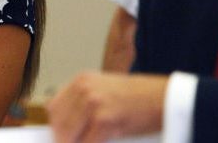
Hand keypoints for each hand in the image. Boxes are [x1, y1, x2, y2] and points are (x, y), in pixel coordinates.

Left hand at [46, 71, 167, 142]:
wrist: (164, 97)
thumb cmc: (139, 97)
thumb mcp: (104, 90)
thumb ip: (83, 102)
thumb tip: (66, 126)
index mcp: (82, 80)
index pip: (54, 107)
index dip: (56, 126)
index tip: (59, 137)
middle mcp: (84, 89)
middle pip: (59, 122)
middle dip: (64, 138)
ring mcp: (93, 104)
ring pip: (69, 135)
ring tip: (88, 142)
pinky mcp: (105, 120)